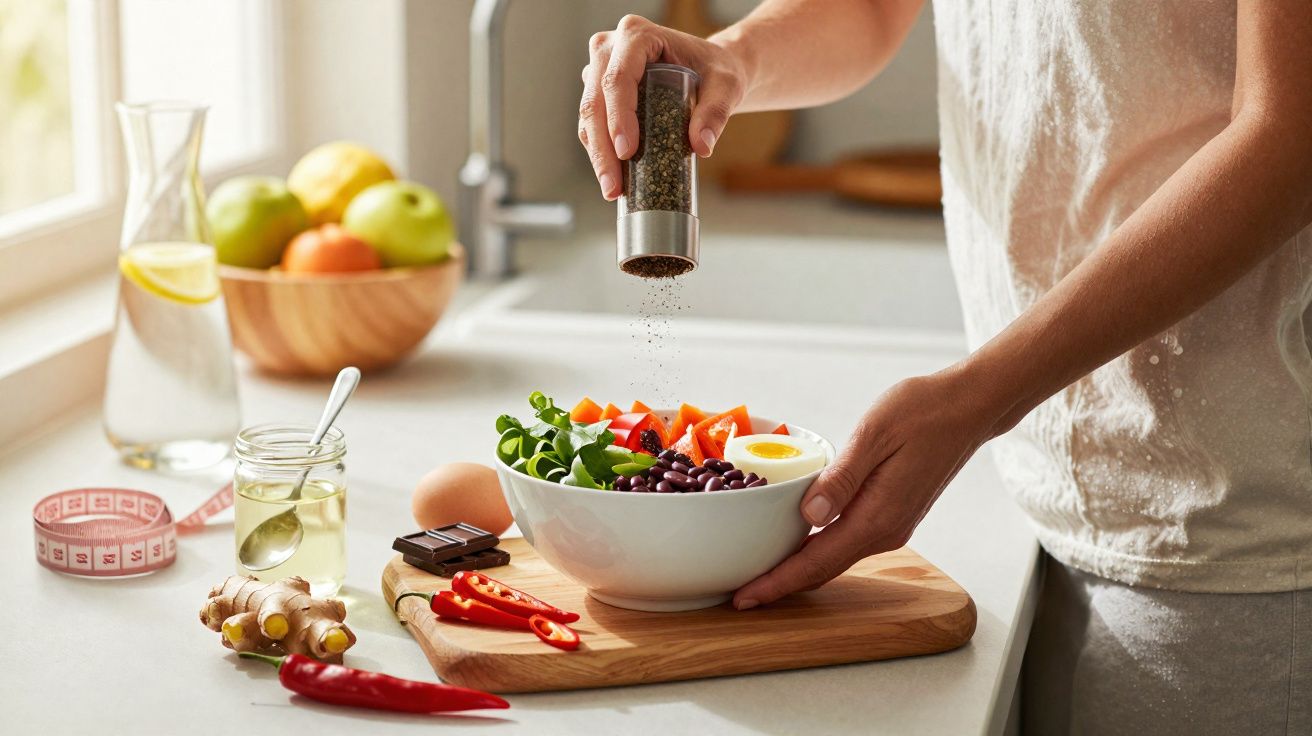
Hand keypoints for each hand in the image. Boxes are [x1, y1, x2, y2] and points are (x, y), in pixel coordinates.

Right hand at [579, 14, 750, 199]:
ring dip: (598, 156)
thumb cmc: (716, 71)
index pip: (619, 79)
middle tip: (614, 187)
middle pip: (596, 101)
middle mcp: (610, 47)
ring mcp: (599, 69)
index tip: (628, 152)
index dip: (619, 117)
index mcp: (637, 35)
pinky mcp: (599, 91)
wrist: (710, 70)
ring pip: (588, 117)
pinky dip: (600, 152)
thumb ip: (716, 111)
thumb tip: (701, 146)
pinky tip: (614, 178)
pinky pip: (592, 124)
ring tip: (614, 190)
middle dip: (603, 149)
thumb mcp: (726, 86)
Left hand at [732, 367, 1004, 609]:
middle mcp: (885, 531)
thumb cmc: (923, 411)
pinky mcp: (893, 515)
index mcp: (877, 516)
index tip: (744, 597)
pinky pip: (847, 544)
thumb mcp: (874, 434)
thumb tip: (810, 515)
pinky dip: (818, 552)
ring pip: (835, 559)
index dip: (778, 582)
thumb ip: (841, 478)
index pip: (817, 562)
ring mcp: (891, 526)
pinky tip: (798, 544)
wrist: (968, 408)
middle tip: (740, 594)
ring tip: (760, 573)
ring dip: (798, 570)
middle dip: (781, 585)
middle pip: (823, 570)